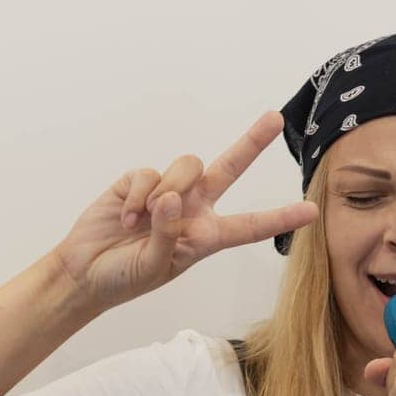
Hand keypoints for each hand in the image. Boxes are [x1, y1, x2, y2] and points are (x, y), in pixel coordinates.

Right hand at [53, 110, 317, 311]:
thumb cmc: (125, 278)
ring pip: (186, 167)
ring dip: (167, 190)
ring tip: (143, 221)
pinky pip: (148, 173)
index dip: (279, 219)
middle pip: (228, 168)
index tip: (311, 212)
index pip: (249, 226)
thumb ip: (168, 235)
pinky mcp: (137, 182)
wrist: (84, 272)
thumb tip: (171, 198)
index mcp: (206, 236)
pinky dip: (137, 196)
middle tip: (275, 118)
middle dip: (251, 142)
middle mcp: (193, 209)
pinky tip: (125, 218)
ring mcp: (166, 191)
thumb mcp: (154, 267)